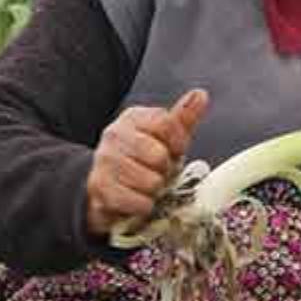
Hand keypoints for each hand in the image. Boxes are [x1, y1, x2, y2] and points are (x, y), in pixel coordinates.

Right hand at [85, 88, 208, 237]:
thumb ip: (183, 118)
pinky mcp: (99, 188)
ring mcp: (104, 161)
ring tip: (146, 186)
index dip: (178, 143)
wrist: (107, 187)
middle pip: (159, 156)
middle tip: (158, 172)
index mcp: (133, 117)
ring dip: (155, 190)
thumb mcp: (167, 137)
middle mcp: (114, 134)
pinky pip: (139, 202)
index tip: (175, 152)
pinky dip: (144, 206)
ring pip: (150, 182)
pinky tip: (136, 199)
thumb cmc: (144, 159)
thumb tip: (201, 94)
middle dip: (165, 170)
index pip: (167, 124)